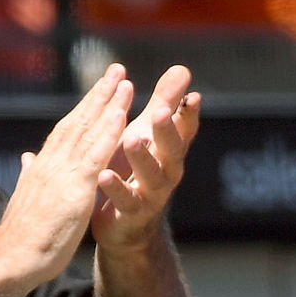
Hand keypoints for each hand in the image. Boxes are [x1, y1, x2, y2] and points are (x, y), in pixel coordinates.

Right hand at [0, 63, 133, 284]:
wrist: (10, 260)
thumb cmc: (21, 237)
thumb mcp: (28, 198)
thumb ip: (30, 174)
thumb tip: (28, 158)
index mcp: (42, 167)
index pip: (65, 130)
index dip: (84, 108)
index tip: (100, 89)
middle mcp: (50, 162)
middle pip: (77, 121)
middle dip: (98, 95)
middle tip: (116, 70)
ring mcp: (61, 173)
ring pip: (87, 131)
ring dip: (107, 104)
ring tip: (124, 81)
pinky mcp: (74, 189)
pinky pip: (95, 155)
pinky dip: (108, 132)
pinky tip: (122, 115)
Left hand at [93, 65, 199, 249]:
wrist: (127, 227)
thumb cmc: (137, 171)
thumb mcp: (149, 135)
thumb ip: (165, 104)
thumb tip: (182, 69)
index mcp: (170, 151)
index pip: (184, 129)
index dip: (188, 114)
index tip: (192, 95)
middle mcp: (167, 172)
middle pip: (172, 151)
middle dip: (167, 131)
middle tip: (159, 112)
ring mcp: (151, 195)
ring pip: (152, 177)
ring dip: (142, 158)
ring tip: (131, 139)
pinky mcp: (131, 214)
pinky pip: (126, 201)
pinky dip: (116, 188)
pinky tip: (103, 174)